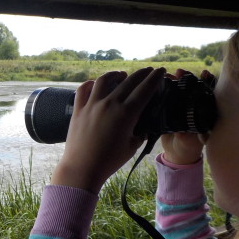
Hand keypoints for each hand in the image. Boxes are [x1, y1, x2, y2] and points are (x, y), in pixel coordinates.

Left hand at [51, 67, 165, 192]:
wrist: (82, 168)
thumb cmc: (109, 161)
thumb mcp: (132, 147)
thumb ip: (140, 132)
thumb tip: (143, 125)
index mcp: (126, 114)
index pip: (145, 89)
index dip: (155, 78)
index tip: (161, 71)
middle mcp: (109, 104)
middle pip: (128, 81)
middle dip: (141, 73)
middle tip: (148, 71)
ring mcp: (91, 105)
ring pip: (104, 80)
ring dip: (116, 74)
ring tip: (122, 75)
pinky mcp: (78, 109)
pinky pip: (83, 89)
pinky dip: (91, 83)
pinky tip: (96, 84)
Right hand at [159, 68, 214, 164]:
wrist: (176, 154)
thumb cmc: (188, 148)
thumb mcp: (190, 143)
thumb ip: (187, 136)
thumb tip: (180, 130)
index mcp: (204, 112)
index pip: (208, 92)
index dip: (208, 81)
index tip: (205, 73)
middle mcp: (193, 106)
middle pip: (192, 87)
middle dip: (187, 78)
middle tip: (180, 72)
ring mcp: (181, 107)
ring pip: (179, 90)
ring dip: (174, 81)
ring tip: (168, 75)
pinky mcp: (169, 110)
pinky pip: (167, 97)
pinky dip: (163, 89)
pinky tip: (158, 83)